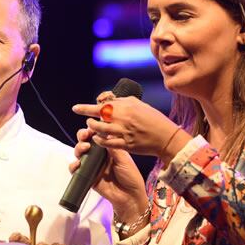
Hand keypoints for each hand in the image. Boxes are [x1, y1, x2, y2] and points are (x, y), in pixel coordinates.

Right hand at [70, 125, 147, 218]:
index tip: (91, 127)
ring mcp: (92, 166)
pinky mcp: (87, 177)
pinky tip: (77, 164)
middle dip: (82, 136)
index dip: (92, 130)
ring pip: (80, 153)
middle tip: (85, 135)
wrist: (129, 196)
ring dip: (78, 148)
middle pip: (86, 142)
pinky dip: (73, 166)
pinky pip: (76, 170)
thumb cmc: (130, 176)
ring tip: (84, 148)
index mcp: (109, 149)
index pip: (97, 136)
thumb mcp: (123, 159)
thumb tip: (103, 132)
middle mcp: (99, 156)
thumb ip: (112, 147)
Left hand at [72, 94, 188, 159]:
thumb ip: (124, 103)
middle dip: (86, 113)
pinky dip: (100, 140)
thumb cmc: (154, 120)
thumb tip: (110, 100)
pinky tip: (97, 139)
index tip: (78, 107)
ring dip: (92, 127)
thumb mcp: (140, 106)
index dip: (89, 106)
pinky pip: (107, 143)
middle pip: (99, 114)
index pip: (103, 103)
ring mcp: (124, 132)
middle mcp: (124, 118)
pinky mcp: (126, 144)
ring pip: (100, 129)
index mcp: (127, 107)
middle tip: (79, 112)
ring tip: (89, 126)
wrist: (166, 137)